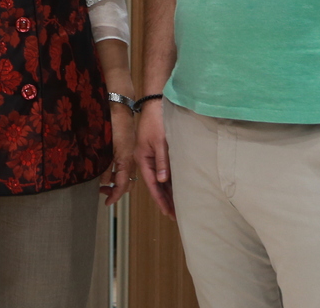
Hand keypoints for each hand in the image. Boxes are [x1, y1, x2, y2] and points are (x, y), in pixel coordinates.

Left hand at [101, 105, 135, 204]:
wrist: (120, 107)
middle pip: (127, 183)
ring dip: (116, 181)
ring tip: (103, 182)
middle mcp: (132, 160)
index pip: (122, 185)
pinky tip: (108, 170)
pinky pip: (126, 167)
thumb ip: (105, 166)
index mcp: (127, 161)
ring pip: (126, 175)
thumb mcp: (107, 148)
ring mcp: (131, 154)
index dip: (115, 196)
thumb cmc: (114, 125)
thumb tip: (103, 182)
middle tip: (102, 192)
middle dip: (115, 190)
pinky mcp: (129, 150)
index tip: (107, 203)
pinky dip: (118, 172)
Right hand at [134, 102, 174, 218]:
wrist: (156, 104)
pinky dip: (170, 181)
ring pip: (160, 179)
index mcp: (142, 158)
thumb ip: (162, 161)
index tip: (168, 212)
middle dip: (165, 200)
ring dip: (168, 192)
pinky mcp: (158, 152)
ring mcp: (151, 156)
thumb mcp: (160, 142)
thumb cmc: (157, 121)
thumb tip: (162, 180)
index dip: (160, 199)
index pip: (152, 184)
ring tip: (177, 206)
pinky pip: (164, 171)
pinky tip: (177, 189)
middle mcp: (145, 160)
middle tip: (175, 215)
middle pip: (156, 184)